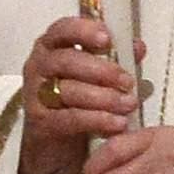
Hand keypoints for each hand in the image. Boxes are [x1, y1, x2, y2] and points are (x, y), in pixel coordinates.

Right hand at [19, 14, 137, 173]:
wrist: (54, 144)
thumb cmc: (74, 100)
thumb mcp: (95, 76)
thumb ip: (115, 58)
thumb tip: (138, 46)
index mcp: (51, 46)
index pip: (62, 30)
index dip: (84, 31)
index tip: (107, 39)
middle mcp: (39, 66)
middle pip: (66, 60)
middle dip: (101, 70)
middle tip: (128, 81)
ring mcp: (36, 95)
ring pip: (68, 91)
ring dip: (104, 97)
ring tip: (128, 104)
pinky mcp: (41, 123)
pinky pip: (71, 118)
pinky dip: (97, 120)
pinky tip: (118, 123)